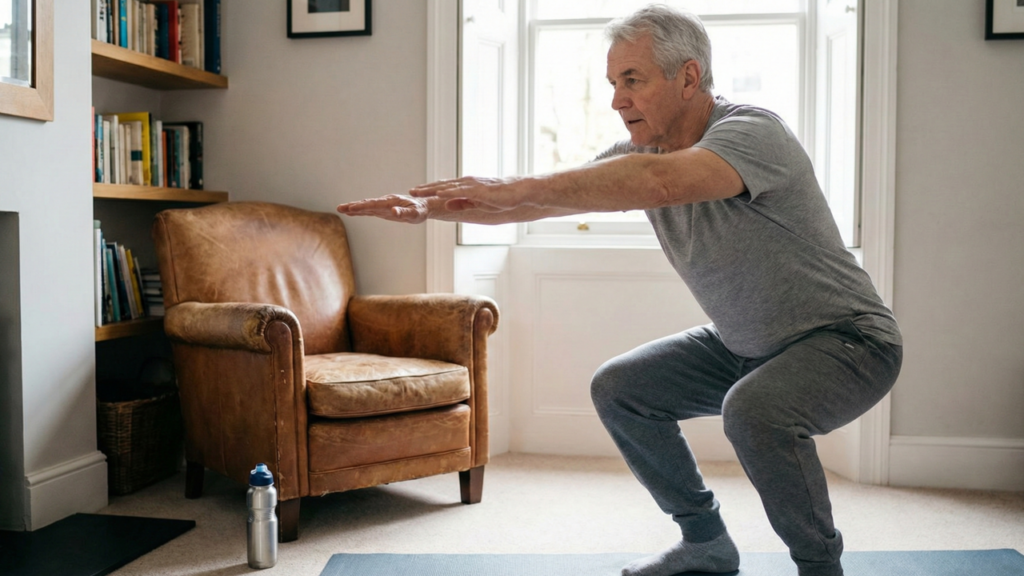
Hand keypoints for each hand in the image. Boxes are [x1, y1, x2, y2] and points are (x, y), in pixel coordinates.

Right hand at [336, 195, 428, 223]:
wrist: (422, 206)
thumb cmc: (420, 211)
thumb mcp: (415, 214)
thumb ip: (404, 213)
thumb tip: (393, 211)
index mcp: (391, 202)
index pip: (374, 204)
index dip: (363, 206)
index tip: (352, 208)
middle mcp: (384, 202)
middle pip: (366, 204)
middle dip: (353, 206)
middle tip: (340, 208)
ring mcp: (382, 206)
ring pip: (366, 206)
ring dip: (354, 208)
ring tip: (341, 209)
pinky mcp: (383, 210)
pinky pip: (369, 210)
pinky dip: (360, 211)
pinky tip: (351, 213)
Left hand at [409, 176, 527, 212]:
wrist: (518, 193)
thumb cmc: (500, 198)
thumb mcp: (477, 203)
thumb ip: (462, 203)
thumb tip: (446, 204)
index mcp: (466, 186)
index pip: (445, 187)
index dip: (430, 190)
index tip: (417, 192)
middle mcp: (467, 183)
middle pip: (442, 185)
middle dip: (426, 188)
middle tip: (411, 191)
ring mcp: (472, 185)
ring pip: (448, 186)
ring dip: (432, 189)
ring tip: (419, 192)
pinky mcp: (479, 190)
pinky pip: (461, 191)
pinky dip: (448, 192)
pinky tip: (438, 193)